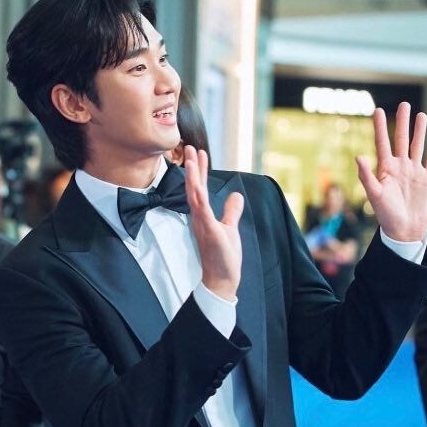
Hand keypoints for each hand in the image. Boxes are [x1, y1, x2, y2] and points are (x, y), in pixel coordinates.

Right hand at [183, 145, 243, 300]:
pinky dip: (199, 197)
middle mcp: (199, 218)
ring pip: (195, 196)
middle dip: (193, 167)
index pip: (202, 189)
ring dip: (193, 177)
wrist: (221, 280)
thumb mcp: (230, 229)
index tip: (199, 153)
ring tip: (191, 159)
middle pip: (195, 187)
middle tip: (190, 147)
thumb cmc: (224, 258)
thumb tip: (236, 195)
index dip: (201, 171)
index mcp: (204, 216)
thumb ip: (231, 211)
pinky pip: (202, 211)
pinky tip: (197, 185)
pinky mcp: (208, 232)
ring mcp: (202, 224)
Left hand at [357, 102, 426, 241]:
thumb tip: (358, 156)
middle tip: (404, 104)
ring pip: (417, 146)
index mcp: (385, 168)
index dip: (380, 126)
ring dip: (419, 131)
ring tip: (420, 115)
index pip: (382, 142)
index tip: (377, 109)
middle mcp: (400, 166)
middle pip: (402, 139)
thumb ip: (366, 176)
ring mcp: (414, 171)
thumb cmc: (386, 214)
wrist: (405, 229)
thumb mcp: (375, 195)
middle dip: (403, 122)